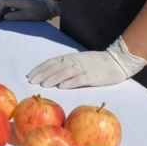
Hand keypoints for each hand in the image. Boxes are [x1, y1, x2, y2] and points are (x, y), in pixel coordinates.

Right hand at [0, 0, 59, 21]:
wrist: (47, 8)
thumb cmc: (39, 12)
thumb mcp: (28, 15)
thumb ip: (16, 16)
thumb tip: (4, 17)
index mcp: (17, 0)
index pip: (2, 1)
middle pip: (0, 0)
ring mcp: (16, 1)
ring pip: (2, 2)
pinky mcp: (17, 4)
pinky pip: (6, 5)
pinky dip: (3, 10)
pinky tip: (5, 17)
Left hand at [26, 36, 146, 87]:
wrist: (116, 61)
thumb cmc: (96, 63)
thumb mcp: (78, 61)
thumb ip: (66, 66)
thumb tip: (50, 75)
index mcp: (69, 58)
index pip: (51, 62)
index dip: (40, 69)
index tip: (30, 76)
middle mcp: (74, 61)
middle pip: (55, 67)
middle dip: (42, 74)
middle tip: (32, 82)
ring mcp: (83, 68)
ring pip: (65, 72)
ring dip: (53, 78)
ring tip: (44, 85)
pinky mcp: (93, 76)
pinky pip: (80, 79)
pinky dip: (70, 82)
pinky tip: (62, 87)